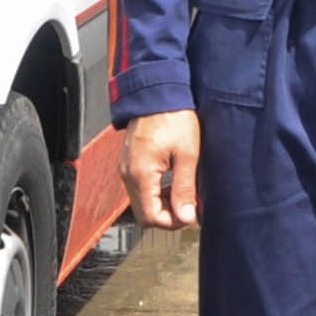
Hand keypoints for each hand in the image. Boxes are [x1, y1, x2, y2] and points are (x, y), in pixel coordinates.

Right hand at [124, 110, 201, 228]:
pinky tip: (172, 181)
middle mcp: (128, 174)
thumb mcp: (187, 154)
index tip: (189, 214)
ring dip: (162, 204)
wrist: (158, 92)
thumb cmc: (173, 117)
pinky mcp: (129, 162)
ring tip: (183, 191)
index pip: (150, 218)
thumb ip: (185, 188)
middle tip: (188, 205)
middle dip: (167, 215)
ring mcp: (126, 168)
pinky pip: (139, 188)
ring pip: (141, 202)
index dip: (172, 222)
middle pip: (143, 214)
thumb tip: (186, 216)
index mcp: (140, 174)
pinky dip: (155, 192)